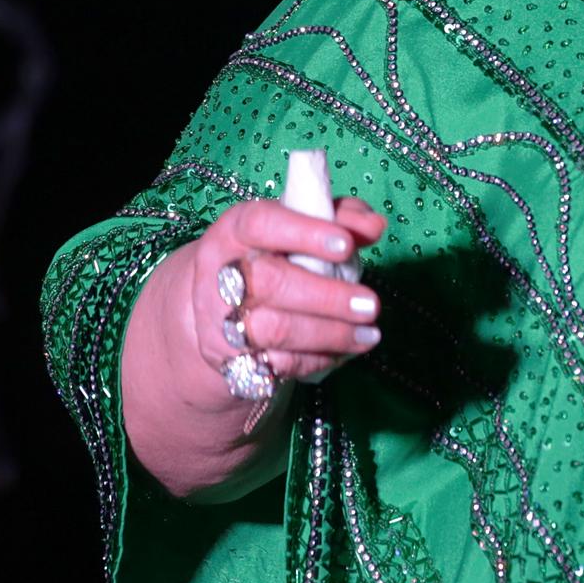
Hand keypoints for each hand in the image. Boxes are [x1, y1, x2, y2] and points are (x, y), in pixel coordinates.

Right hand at [182, 196, 387, 392]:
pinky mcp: (230, 360)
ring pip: (273, 329)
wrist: (209, 310)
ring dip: (329, 334)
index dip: (304, 232)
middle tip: (370, 304)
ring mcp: (223, 321)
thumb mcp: (295, 227)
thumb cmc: (268, 257)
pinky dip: (316, 359)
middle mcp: (221, 274)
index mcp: (235, 232)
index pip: (261, 224)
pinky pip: (276, 365)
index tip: (346, 245)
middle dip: (326, 295)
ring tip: (369, 333)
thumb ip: (338, 217)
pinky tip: (344, 351)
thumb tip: (373, 225)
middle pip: (269, 282)